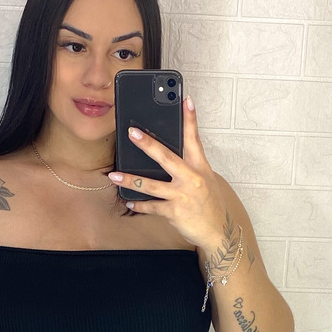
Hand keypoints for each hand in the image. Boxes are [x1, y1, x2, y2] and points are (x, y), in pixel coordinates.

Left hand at [108, 98, 225, 250]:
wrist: (218, 231)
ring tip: (114, 176)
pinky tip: (129, 202)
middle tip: (132, 133)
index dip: (190, 119)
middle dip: (148, 144)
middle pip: (166, 157)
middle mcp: (191, 178)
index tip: (186, 100)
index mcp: (200, 167)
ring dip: (129, 180)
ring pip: (150, 185)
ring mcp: (182, 195)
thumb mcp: (205, 180)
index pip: (194, 139)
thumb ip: (188, 167)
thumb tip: (165, 156)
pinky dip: (139, 205)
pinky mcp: (174, 211)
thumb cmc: (209, 203)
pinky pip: (151, 206)